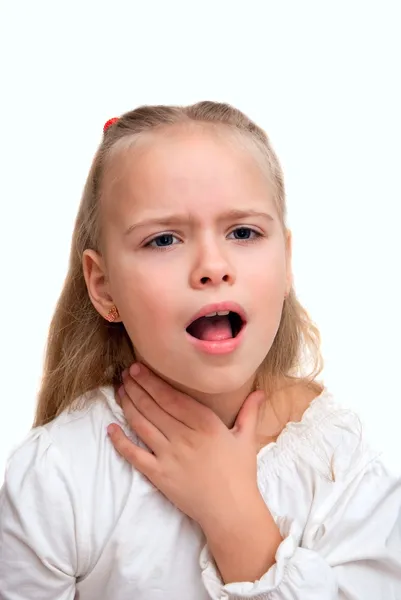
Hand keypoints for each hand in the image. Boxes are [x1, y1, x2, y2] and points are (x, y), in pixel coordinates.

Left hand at [108, 363, 281, 582]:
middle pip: (154, 406)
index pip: (172, 397)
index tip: (138, 368)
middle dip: (136, 387)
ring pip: (142, 425)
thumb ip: (250, 412)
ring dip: (128, 406)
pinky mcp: (159, 475)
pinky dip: (120, 442)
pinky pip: (134, 455)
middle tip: (125, 374)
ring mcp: (169, 456)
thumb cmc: (240, 474)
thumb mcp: (246, 438)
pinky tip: (110, 428)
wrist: (232, 511)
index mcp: (205, 423)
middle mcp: (184, 436)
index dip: (152, 381)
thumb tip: (260, 390)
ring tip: (120, 392)